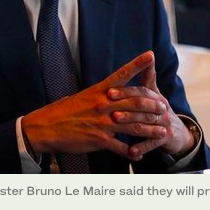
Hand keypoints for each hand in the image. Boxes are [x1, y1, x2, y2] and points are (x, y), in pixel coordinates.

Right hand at [21, 52, 167, 159]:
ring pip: (134, 124)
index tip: (150, 55)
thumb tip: (112, 92)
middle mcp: (103, 104)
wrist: (45, 127)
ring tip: (163, 132)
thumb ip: (100, 96)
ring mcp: (102, 122)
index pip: (122, 74)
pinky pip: (121, 146)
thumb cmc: (62, 112)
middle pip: (135, 101)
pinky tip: (140, 154)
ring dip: (151, 129)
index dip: (137, 64)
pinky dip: (132, 151)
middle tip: (165, 108)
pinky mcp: (99, 139)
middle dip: (153, 105)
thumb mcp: (83, 98)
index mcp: (99, 91)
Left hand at [107, 51, 194, 159]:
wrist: (179, 132)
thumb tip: (149, 54)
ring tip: (116, 123)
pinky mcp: (166, 139)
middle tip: (109, 107)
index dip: (125, 91)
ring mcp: (164, 123)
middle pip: (143, 105)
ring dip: (130, 123)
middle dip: (125, 106)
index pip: (141, 91)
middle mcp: (161, 107)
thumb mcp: (156, 92)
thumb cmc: (160, 110)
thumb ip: (149, 76)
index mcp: (156, 96)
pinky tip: (131, 151)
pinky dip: (142, 147)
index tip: (109, 92)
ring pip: (146, 122)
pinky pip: (153, 143)